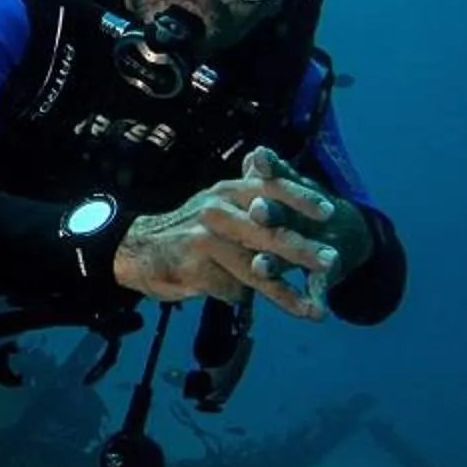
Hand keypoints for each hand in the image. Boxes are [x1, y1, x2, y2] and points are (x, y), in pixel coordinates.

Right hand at [111, 147, 358, 321]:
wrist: (136, 248)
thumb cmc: (187, 225)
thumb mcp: (215, 198)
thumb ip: (243, 186)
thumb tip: (264, 156)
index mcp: (228, 191)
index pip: (270, 189)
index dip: (299, 199)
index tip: (328, 212)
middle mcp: (217, 211)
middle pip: (268, 232)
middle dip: (303, 250)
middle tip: (331, 262)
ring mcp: (205, 240)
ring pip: (255, 270)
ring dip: (285, 292)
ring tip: (311, 309)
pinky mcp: (194, 270)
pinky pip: (232, 290)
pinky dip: (241, 298)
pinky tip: (242, 300)